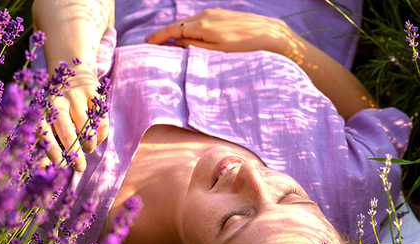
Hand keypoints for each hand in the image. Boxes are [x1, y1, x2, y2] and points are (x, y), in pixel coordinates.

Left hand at [41, 69, 109, 171]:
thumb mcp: (48, 118)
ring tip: (88, 149)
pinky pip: (101, 121)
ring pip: (87, 129)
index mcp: (43, 110)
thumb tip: (43, 170)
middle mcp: (57, 102)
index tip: (60, 165)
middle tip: (80, 168)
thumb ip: (46, 142)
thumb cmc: (57, 105)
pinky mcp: (93, 92)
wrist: (71, 72)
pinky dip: (101, 135)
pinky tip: (97, 139)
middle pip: (67, 133)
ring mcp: (76, 96)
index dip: (52, 151)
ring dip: (89, 145)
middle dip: (75, 154)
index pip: (44, 133)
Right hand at [144, 8, 296, 56]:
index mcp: (202, 25)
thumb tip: (177, 42)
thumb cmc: (247, 48)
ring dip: (178, 31)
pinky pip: (200, 21)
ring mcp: (215, 13)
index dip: (158, 37)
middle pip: (179, 24)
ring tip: (169, 43)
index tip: (146, 43)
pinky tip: (190, 36)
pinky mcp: (223, 14)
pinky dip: (190, 28)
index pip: (172, 30)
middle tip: (153, 44)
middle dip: (165, 34)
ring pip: (189, 22)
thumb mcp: (217, 53)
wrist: (273, 36)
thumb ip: (194, 48)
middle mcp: (206, 15)